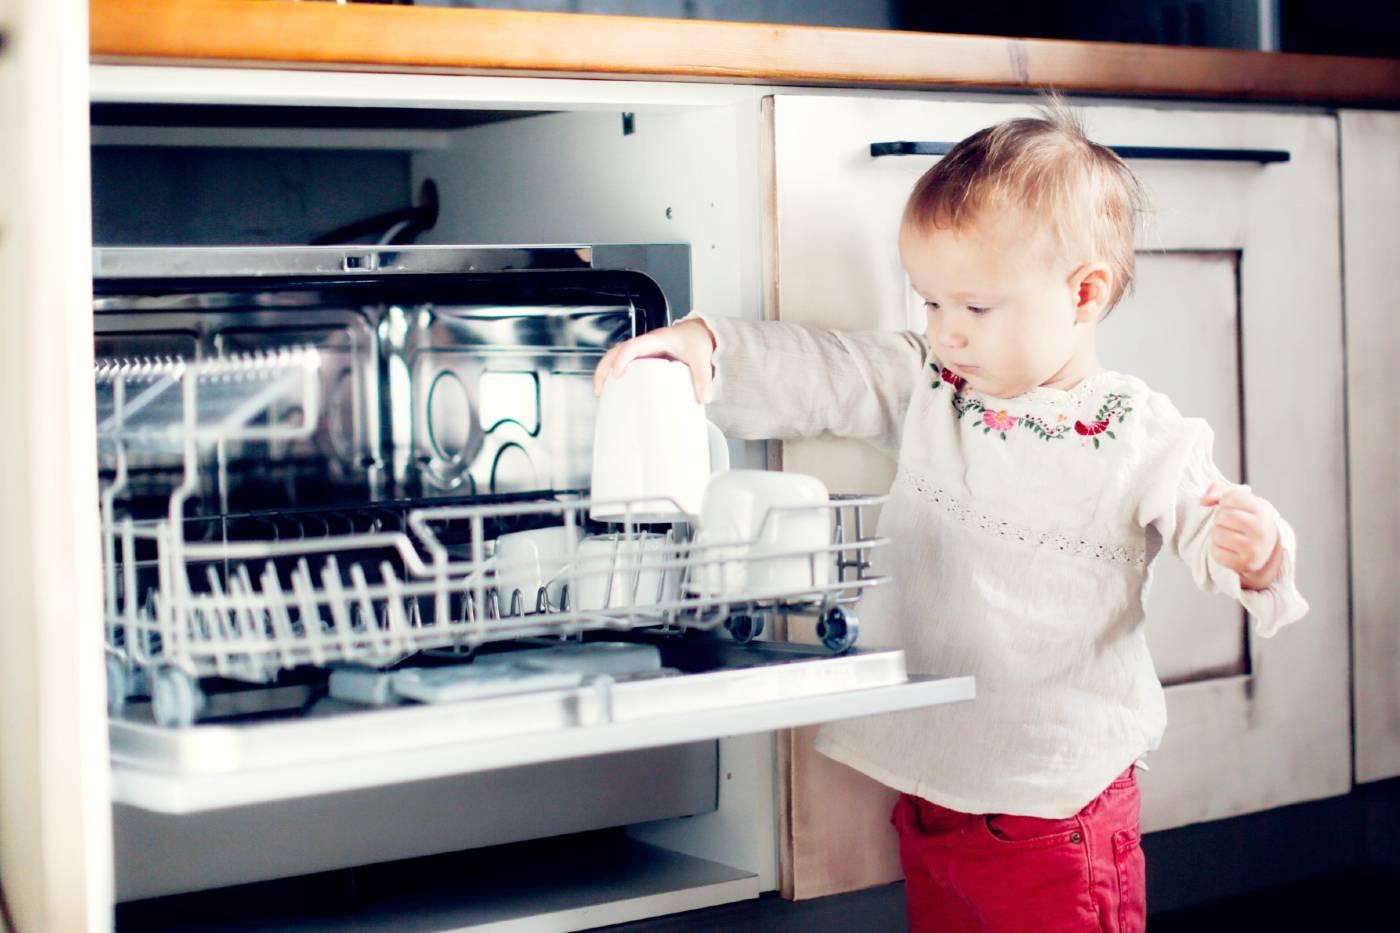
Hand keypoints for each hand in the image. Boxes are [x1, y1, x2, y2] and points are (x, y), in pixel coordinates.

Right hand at [592, 317, 717, 403]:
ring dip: (604, 371)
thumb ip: (703, 377)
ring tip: (600, 392)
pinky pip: (624, 363)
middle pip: (615, 352)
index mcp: (655, 340)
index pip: (632, 346)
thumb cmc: (695, 339)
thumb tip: (702, 398)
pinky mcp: (644, 359)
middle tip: (599, 389)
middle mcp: (645, 345)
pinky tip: (613, 389)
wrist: (698, 332)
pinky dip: (613, 374)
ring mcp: (643, 352)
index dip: (622, 359)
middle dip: (604, 368)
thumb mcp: (701, 356)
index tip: (617, 374)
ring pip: (615, 357)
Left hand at [1200, 483, 1282, 589]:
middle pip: (1222, 516)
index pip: (1230, 497)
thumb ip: (1219, 490)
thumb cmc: (1248, 520)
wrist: (1265, 550)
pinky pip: (1215, 553)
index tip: (1233, 508)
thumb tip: (1204, 501)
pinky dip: (1216, 550)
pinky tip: (1228, 548)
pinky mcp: (1244, 563)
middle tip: (1230, 524)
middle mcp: (1261, 530)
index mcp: (1262, 510)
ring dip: (1217, 534)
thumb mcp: (1241, 500)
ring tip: (1229, 536)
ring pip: (1217, 534)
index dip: (1224, 502)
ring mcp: (1253, 548)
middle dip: (1220, 518)